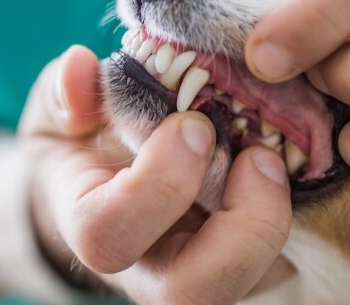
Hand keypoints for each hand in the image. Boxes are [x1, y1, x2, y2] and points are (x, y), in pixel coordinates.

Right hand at [18, 46, 294, 301]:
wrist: (101, 183)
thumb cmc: (80, 144)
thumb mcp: (59, 112)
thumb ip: (64, 93)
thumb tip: (80, 67)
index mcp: (93, 227)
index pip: (110, 236)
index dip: (156, 186)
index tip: (192, 124)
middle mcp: (147, 268)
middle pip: (192, 295)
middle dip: (238, 228)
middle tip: (258, 156)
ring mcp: (198, 272)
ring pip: (244, 285)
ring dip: (272, 223)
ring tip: (274, 159)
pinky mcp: (240, 261)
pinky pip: (276, 261)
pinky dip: (290, 213)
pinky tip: (290, 160)